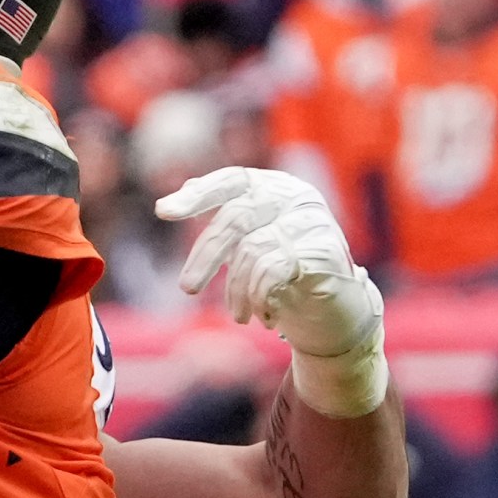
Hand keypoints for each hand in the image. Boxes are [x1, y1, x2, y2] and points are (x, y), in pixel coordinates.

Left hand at [156, 167, 386, 416]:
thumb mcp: (247, 243)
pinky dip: (260, 297)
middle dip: (206, 256)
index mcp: (272, 188)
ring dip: (238, 291)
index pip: (231, 180)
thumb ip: (217, 220)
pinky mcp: (326, 251)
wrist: (333, 309)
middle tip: (188, 288)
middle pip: (235, 218)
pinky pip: (274, 271)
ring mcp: (314, 222)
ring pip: (253, 250)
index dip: (198, 195)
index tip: (164, 212)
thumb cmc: (281, 272)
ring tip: (239, 315)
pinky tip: (264, 316)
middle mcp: (295, 197)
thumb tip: (168, 201)